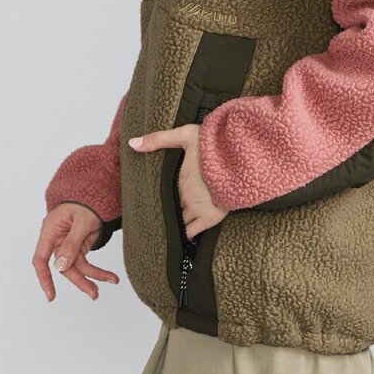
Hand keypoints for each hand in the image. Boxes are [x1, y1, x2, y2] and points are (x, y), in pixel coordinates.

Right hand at [33, 202, 120, 302]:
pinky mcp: (78, 248)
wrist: (94, 194)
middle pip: (64, 267)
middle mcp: (56, 241)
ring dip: (92, 277)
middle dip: (80, 280)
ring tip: (111, 281)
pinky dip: (96, 271)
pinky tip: (109, 277)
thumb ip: (71, 243)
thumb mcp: (82, 220)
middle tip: (94, 293)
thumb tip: (60, 267)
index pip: (41, 259)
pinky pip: (85, 263)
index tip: (51, 295)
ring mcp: (67, 246)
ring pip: (76, 268)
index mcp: (50, 231)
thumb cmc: (84, 202)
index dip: (44, 278)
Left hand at [128, 124, 228, 239]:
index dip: (159, 197)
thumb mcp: (185, 135)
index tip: (151, 202)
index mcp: (179, 180)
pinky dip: (187, 234)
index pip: (164, 195)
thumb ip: (158, 139)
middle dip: (169, 210)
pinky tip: (182, 237)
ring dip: (177, 223)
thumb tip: (132, 143)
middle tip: (160, 215)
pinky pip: (194, 232)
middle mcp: (187, 197)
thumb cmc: (214, 143)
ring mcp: (199, 209)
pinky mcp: (213, 216)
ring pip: (181, 222)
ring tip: (169, 228)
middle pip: (173, 208)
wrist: (241, 155)